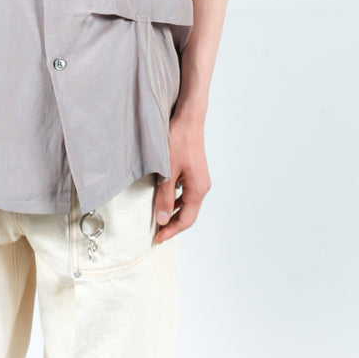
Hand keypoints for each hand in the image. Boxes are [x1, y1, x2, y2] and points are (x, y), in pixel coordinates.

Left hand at [153, 111, 211, 243]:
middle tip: (156, 232)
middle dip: (172, 224)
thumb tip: (162, 219)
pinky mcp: (194, 171)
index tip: (157, 238)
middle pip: (188, 214)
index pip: (186, 220)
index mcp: (198, 189)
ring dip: (173, 212)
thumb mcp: (167, 170)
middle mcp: (202, 186)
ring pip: (186, 203)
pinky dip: (175, 199)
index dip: (171, 231)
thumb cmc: (179, 140)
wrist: (188, 118)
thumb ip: (164, 196)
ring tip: (157, 218)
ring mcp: (199, 179)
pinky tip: (163, 198)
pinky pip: (185, 192)